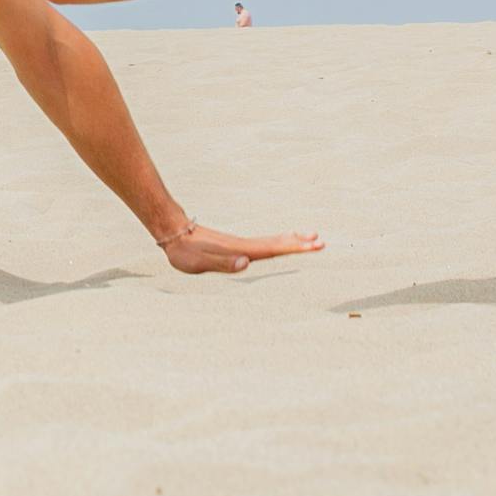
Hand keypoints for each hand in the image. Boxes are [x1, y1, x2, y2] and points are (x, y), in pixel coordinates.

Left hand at [157, 221, 323, 274]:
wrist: (173, 232)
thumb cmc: (184, 251)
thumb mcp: (198, 262)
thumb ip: (222, 263)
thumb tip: (246, 263)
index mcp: (239, 250)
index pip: (272, 250)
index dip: (293, 248)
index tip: (312, 245)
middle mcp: (243, 246)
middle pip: (276, 244)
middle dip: (299, 244)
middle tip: (322, 242)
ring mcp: (240, 244)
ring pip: (272, 242)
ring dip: (292, 240)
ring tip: (311, 237)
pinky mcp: (236, 245)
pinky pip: (263, 244)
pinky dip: (278, 242)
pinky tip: (283, 241)